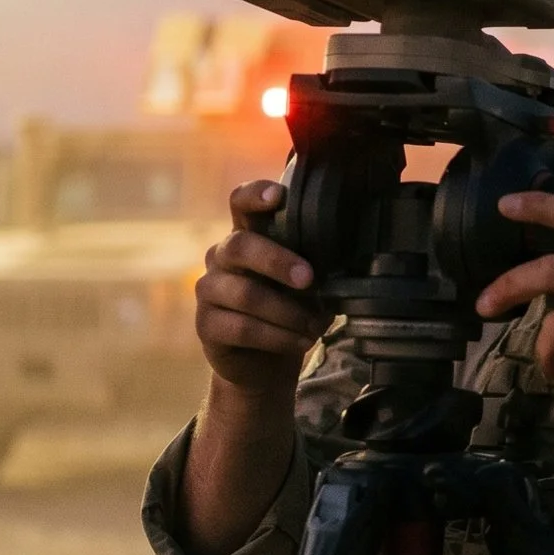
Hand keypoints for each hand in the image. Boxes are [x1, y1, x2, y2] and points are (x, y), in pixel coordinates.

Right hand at [193, 180, 326, 398]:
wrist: (266, 360)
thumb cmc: (292, 308)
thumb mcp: (308, 282)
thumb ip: (317, 264)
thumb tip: (347, 260)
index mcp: (249, 234)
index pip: (240, 202)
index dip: (255, 194)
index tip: (278, 196)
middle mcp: (222, 256)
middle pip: (241, 245)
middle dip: (278, 261)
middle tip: (309, 279)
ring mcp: (209, 289)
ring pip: (245, 293)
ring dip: (287, 311)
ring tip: (314, 326)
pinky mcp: (206, 324)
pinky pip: (242, 327)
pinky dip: (278, 337)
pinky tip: (300, 341)